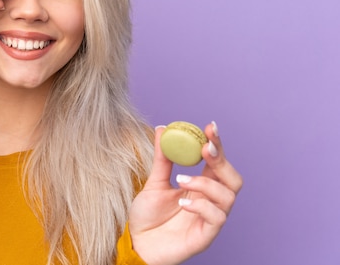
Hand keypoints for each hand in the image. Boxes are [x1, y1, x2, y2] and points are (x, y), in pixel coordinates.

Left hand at [128, 122, 242, 264]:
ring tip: (181, 180)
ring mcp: (210, 219)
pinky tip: (182, 203)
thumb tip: (163, 128)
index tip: (210, 127)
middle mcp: (210, 201)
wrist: (136, 242)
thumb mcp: (153, 182)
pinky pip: (217, 218)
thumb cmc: (147, 215)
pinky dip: (202, 205)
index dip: (217, 145)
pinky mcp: (205, 236)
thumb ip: (162, 158)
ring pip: (228, 197)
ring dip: (206, 183)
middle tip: (205, 149)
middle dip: (222, 160)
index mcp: (201, 186)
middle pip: (233, 179)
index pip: (217, 163)